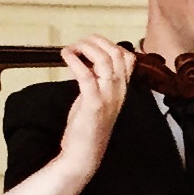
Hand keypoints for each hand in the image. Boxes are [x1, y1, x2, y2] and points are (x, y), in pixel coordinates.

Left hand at [52, 37, 132, 176]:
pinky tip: (65, 55)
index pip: (128, 58)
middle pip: (117, 53)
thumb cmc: (88, 128)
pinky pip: (86, 75)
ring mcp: (108, 97)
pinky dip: (74, 60)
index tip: (91, 45)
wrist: (85, 153)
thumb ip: (96, 80)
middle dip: (96, 41)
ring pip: (105, 60)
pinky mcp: (93, 103)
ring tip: (72, 48)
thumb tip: (85, 62)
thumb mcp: (96, 99)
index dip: (109, 44)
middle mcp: (119, 91)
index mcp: (122, 89)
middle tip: (79, 43)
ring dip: (86, 48)